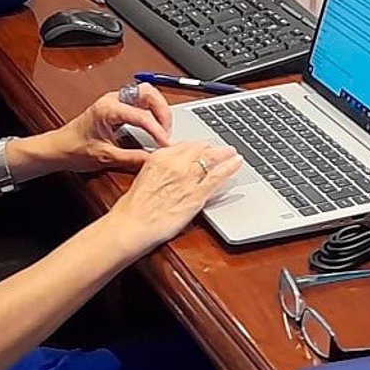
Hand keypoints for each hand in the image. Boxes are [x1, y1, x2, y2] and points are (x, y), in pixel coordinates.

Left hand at [43, 81, 175, 172]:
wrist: (58, 148)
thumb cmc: (74, 149)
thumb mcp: (106, 157)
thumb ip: (132, 158)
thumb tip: (153, 159)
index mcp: (108, 109)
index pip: (141, 115)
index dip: (157, 130)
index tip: (165, 143)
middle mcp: (112, 99)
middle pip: (148, 93)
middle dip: (162, 111)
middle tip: (168, 131)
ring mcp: (114, 100)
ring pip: (146, 94)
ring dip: (158, 109)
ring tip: (163, 129)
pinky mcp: (117, 105)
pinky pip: (140, 101)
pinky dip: (151, 111)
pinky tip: (154, 125)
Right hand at [104, 140, 242, 250]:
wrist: (132, 225)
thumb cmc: (134, 207)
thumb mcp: (145, 177)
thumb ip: (161, 168)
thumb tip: (173, 168)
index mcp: (160, 156)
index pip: (185, 144)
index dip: (197, 146)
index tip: (203, 147)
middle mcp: (175, 163)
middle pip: (200, 148)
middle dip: (212, 148)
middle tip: (221, 149)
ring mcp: (187, 178)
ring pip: (212, 159)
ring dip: (225, 153)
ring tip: (233, 153)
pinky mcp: (196, 194)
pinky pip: (217, 176)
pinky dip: (230, 167)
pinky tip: (237, 163)